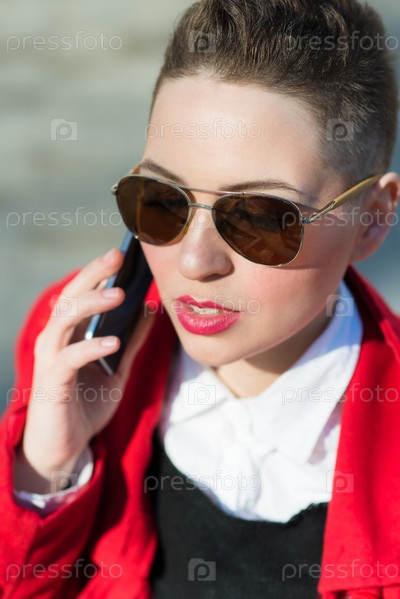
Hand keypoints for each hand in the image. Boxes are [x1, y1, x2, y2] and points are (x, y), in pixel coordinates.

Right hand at [13, 248, 154, 492]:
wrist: (65, 446)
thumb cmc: (86, 404)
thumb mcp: (116, 369)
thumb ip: (131, 341)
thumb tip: (151, 310)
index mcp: (70, 333)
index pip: (82, 293)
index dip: (98, 272)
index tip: (123, 255)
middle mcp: (55, 339)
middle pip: (69, 296)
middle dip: (92, 274)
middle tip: (116, 257)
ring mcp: (50, 359)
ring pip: (64, 320)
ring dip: (91, 304)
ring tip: (120, 295)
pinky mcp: (50, 382)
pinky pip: (69, 358)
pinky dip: (91, 347)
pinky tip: (114, 342)